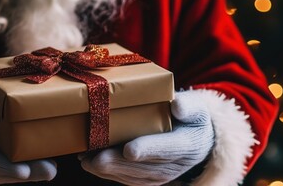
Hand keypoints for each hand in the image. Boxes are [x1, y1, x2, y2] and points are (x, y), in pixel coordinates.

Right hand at [0, 101, 56, 183]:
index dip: (4, 167)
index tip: (21, 171)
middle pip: (5, 172)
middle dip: (27, 172)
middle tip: (47, 171)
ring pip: (14, 172)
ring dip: (34, 171)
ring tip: (51, 168)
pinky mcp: (3, 163)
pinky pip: (19, 166)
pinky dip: (34, 164)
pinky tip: (51, 160)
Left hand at [79, 91, 214, 184]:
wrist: (196, 138)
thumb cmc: (191, 117)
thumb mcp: (196, 107)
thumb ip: (188, 105)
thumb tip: (177, 105)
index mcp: (189, 144)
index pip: (169, 148)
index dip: (148, 149)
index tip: (129, 150)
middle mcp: (176, 166)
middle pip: (144, 167)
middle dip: (118, 164)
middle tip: (95, 158)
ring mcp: (162, 176)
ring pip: (133, 176)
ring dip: (108, 169)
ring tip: (86, 159)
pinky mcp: (149, 180)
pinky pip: (128, 179)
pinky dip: (108, 172)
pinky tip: (91, 162)